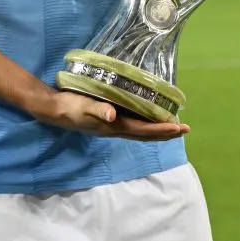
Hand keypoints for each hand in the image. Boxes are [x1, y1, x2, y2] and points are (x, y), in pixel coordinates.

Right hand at [32, 91, 188, 142]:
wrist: (54, 110)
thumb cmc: (70, 106)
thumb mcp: (83, 106)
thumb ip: (98, 110)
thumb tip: (113, 115)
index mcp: (114, 126)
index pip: (144, 130)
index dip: (162, 130)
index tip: (180, 128)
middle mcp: (116, 129)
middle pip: (146, 134)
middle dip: (166, 132)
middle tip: (185, 129)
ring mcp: (112, 126)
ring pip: (141, 131)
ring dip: (158, 129)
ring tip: (173, 125)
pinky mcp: (108, 120)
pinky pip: (133, 124)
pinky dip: (145, 122)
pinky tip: (148, 116)